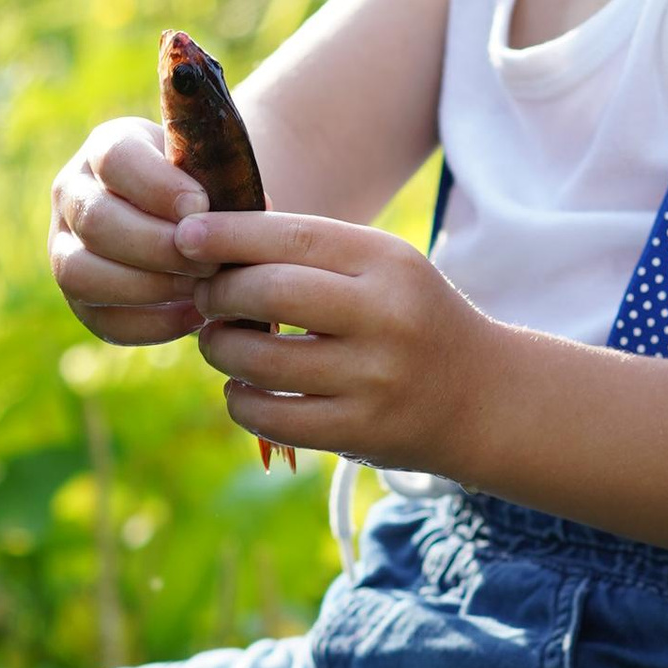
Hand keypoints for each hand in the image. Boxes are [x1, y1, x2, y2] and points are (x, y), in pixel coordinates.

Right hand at [49, 116, 206, 346]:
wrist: (190, 225)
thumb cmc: (206, 189)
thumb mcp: (212, 170)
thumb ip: (225, 183)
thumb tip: (254, 213)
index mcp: (107, 148)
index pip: (115, 159)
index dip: (157, 186)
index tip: (201, 206)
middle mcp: (74, 195)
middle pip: (96, 221)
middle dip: (158, 247)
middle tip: (208, 261)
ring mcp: (65, 248)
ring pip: (80, 272)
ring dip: (148, 287)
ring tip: (199, 290)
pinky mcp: (80, 299)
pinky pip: (102, 318)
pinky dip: (153, 323)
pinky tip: (195, 316)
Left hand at [178, 210, 500, 468]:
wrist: (483, 398)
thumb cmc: (410, 319)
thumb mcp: (381, 270)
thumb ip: (310, 253)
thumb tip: (208, 243)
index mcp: (387, 263)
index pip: (291, 236)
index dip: (227, 236)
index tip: (185, 237)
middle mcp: (385, 317)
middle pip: (269, 293)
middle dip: (218, 293)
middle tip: (205, 297)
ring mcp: (373, 379)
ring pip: (259, 360)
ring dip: (220, 349)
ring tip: (218, 342)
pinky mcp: (360, 431)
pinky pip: (271, 415)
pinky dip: (239, 400)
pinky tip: (242, 388)